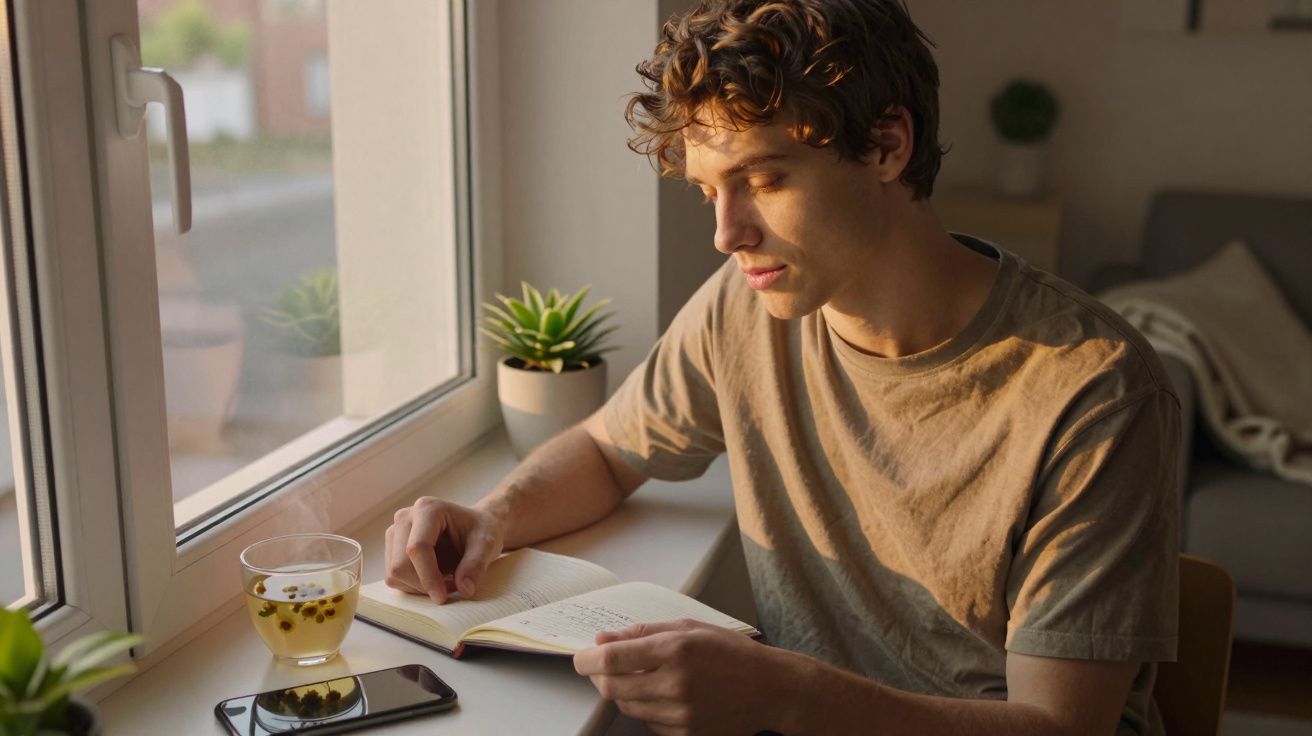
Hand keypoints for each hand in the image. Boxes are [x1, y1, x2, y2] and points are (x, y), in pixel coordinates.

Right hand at [384, 497, 504, 603]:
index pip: (417, 548)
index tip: (442, 597)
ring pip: (394, 575)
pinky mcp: (391, 548)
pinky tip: (433, 576)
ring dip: (419, 587)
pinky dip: (413, 586)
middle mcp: (405, 517)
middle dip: (424, 585)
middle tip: (451, 587)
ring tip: (445, 579)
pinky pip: (394, 578)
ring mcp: (394, 533)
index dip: (428, 577)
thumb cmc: (480, 531)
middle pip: (400, 565)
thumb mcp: (487, 545)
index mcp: (428, 509)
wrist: (473, 527)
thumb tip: (464, 589)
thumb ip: (476, 565)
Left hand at [573, 618, 795, 734]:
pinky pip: (648, 722)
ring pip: (627, 707)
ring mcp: (680, 714)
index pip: (611, 660)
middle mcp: (675, 684)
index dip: (586, 659)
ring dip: (622, 692)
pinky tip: (660, 694)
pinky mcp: (685, 733)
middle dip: (599, 677)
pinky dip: (644, 708)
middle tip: (603, 666)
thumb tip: (604, 639)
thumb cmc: (732, 653)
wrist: (770, 689)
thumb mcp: (689, 628)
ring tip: (637, 677)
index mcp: (674, 650)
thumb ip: (644, 633)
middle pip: (612, 688)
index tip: (581, 657)